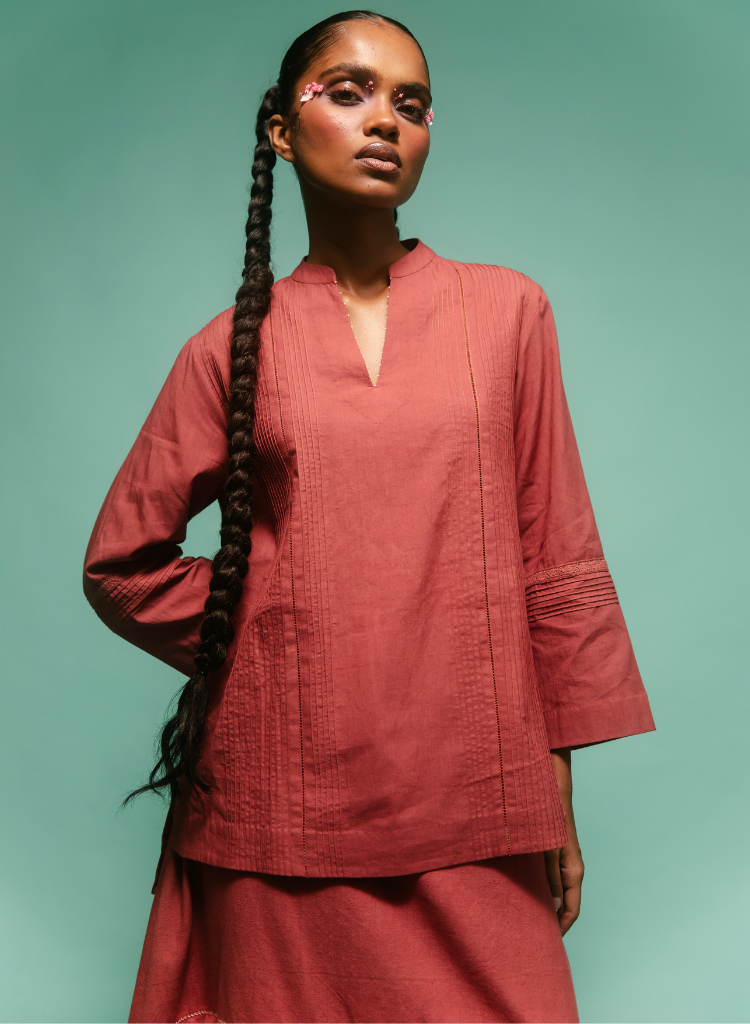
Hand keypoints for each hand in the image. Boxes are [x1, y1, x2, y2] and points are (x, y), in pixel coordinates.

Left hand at [544, 748, 583, 935]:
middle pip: (567, 904)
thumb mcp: (548, 851)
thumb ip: (551, 878)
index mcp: (574, 872)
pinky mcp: (557, 852)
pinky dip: (545, 890)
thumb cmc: (549, 819)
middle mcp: (572, 869)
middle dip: (554, 920)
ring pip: (559, 891)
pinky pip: (553, 878)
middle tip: (537, 935)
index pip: (572, 910)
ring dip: (549, 905)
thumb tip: (554, 907)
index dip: (561, 928)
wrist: (552, 790)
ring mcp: (565, 860)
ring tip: (531, 918)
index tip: (548, 943)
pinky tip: (530, 892)